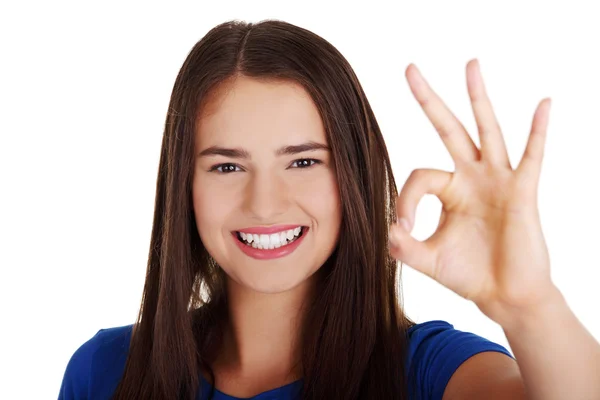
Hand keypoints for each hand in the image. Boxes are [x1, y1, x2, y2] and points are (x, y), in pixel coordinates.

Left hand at [389, 59, 557, 325]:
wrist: (504, 295)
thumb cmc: (468, 274)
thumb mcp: (426, 259)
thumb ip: (402, 246)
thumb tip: (388, 228)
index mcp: (450, 189)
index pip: (419, 174)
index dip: (406, 199)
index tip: (403, 228)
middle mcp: (472, 177)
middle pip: (448, 129)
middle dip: (429, 100)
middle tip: (409, 68)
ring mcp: (497, 181)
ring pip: (486, 131)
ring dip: (477, 98)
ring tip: (469, 64)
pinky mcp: (521, 193)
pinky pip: (531, 157)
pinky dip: (538, 132)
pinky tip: (544, 105)